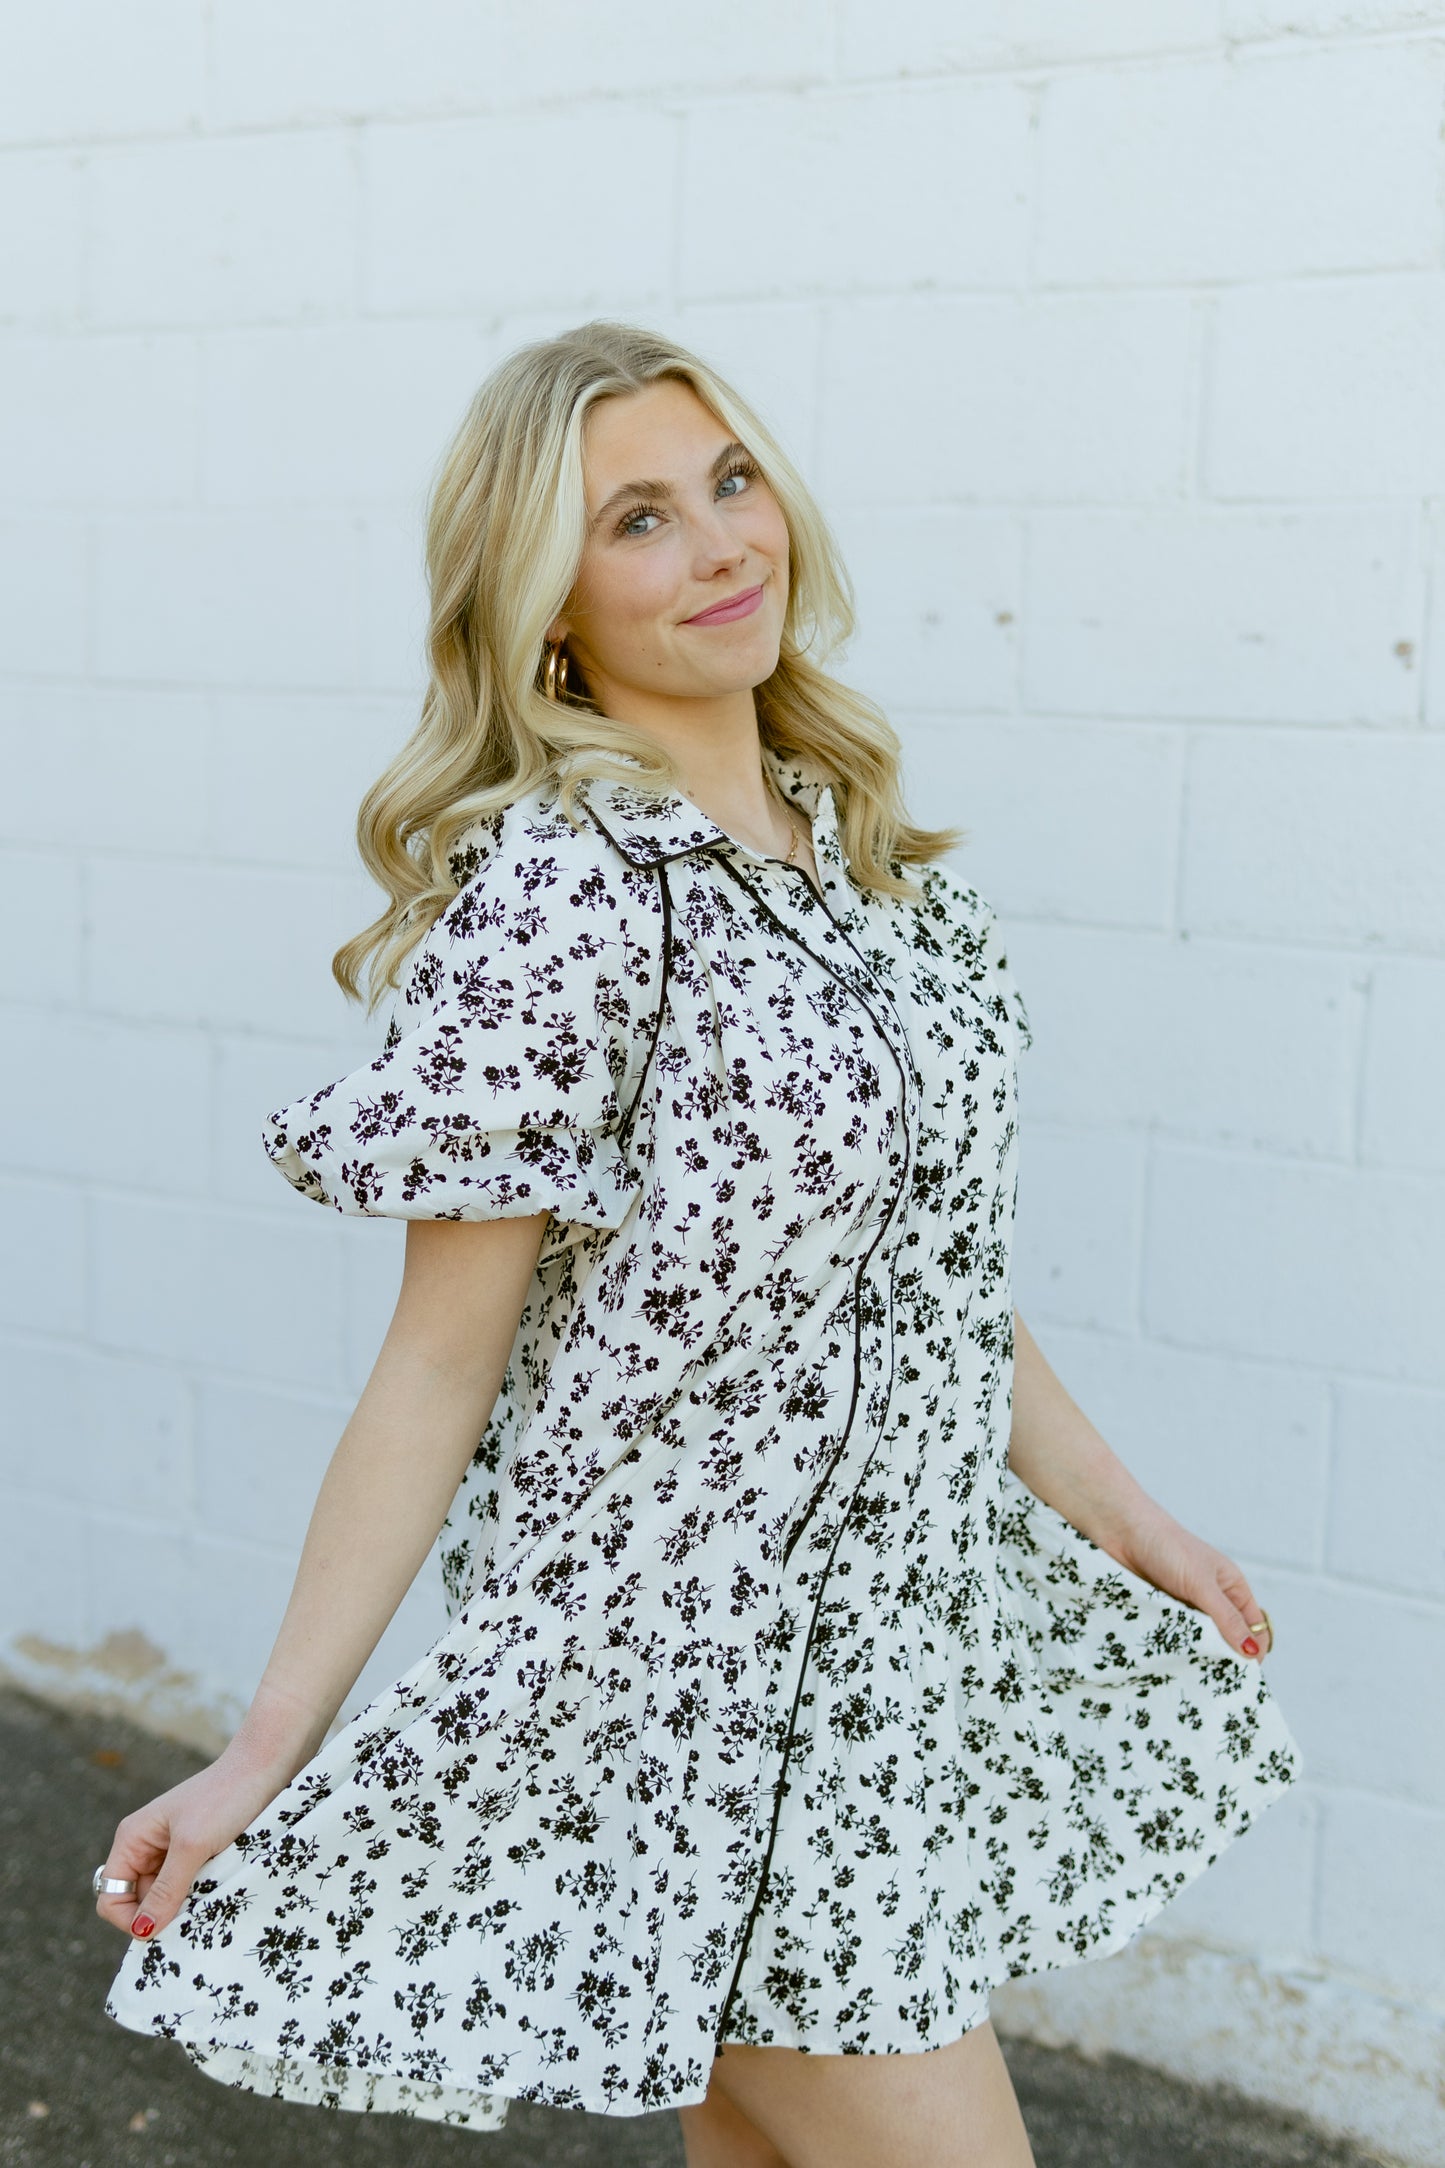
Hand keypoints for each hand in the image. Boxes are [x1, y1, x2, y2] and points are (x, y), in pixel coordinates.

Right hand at [94, 1743, 296, 1942]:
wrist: (265, 1767)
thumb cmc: (225, 1797)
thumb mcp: (192, 1846)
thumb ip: (167, 1889)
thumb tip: (141, 1932)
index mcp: (132, 1839)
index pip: (111, 1896)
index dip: (129, 1920)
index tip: (162, 1929)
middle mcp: (146, 1846)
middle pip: (138, 1901)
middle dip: (160, 1914)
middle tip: (193, 1912)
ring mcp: (172, 1850)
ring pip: (165, 1897)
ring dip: (183, 1905)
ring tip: (209, 1895)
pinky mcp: (197, 1854)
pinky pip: (187, 1888)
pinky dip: (199, 1895)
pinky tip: (218, 1888)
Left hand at [1108, 1505, 1272, 1663]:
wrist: (1121, 1531)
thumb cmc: (1167, 1547)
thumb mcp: (1201, 1583)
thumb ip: (1226, 1618)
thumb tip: (1251, 1652)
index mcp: (1232, 1588)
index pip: (1254, 1628)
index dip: (1253, 1651)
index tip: (1242, 1675)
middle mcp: (1213, 1600)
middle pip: (1228, 1640)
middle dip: (1223, 1658)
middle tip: (1215, 1680)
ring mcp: (1187, 1608)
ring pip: (1199, 1642)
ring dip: (1196, 1654)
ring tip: (1192, 1671)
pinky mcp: (1163, 1614)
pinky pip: (1174, 1638)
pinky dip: (1174, 1648)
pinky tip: (1170, 1659)